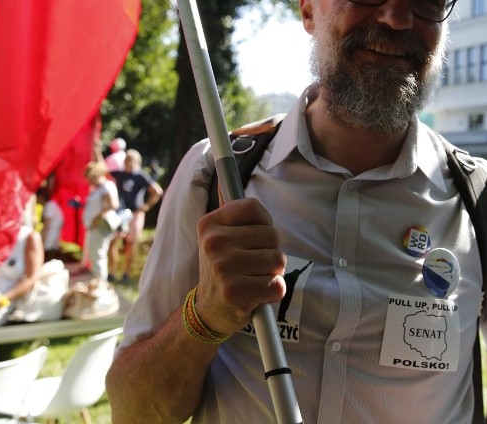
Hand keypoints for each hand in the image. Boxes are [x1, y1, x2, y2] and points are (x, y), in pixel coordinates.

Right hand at [195, 198, 286, 334]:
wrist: (208, 311)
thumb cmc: (222, 268)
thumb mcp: (217, 236)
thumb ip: (228, 208)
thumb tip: (225, 175)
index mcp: (209, 224)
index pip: (254, 207)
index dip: (263, 223)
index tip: (254, 236)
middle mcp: (214, 243)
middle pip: (272, 235)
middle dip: (271, 251)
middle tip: (253, 265)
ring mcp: (224, 268)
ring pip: (278, 260)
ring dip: (273, 272)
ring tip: (254, 278)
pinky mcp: (236, 292)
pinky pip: (277, 285)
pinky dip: (274, 291)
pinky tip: (257, 294)